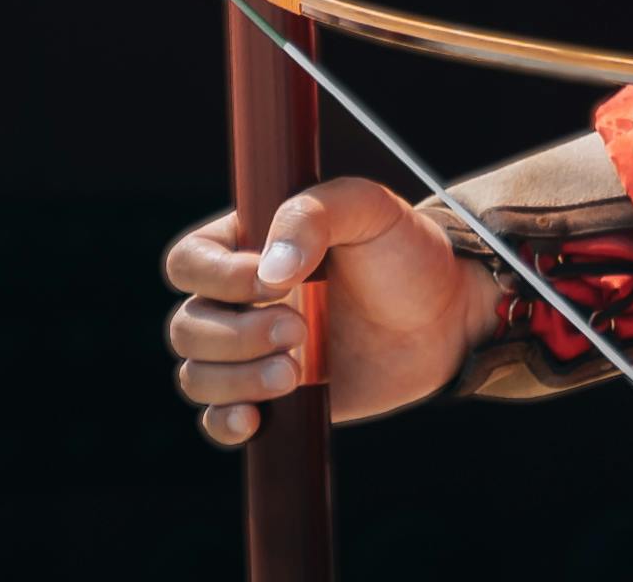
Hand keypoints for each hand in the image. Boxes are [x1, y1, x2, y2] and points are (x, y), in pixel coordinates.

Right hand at [163, 176, 500, 444]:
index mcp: (251, 242)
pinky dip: (224, 423)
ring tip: (295, 372)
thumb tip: (269, 271)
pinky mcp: (269, 397)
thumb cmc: (404, 253)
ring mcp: (252, 351)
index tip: (272, 283)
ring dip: (234, 380)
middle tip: (299, 332)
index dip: (215, 277)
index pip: (189, 260)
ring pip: (197, 374)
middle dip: (235, 335)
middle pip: (187, 325)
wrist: (445, 319)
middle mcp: (241, 299)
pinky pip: (216, 419)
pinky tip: (256, 419)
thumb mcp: (368, 209)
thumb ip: (314, 216)